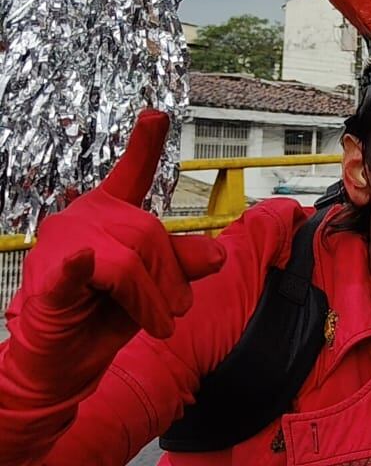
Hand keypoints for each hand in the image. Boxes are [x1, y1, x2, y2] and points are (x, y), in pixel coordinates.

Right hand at [3, 110, 225, 401]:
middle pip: (147, 233)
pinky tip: (83, 260)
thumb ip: (183, 265)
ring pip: (128, 261)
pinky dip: (81, 267)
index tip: (157, 114)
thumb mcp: (157, 287)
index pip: (133, 174)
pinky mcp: (48, 281)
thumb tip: (217, 254)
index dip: (145, 144)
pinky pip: (73, 269)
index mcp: (111, 213)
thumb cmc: (107, 315)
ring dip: (151, 300)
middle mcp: (84, 218)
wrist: (67, 362)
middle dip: (171, 277)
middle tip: (176, 310)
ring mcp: (62, 246)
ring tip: (158, 323)